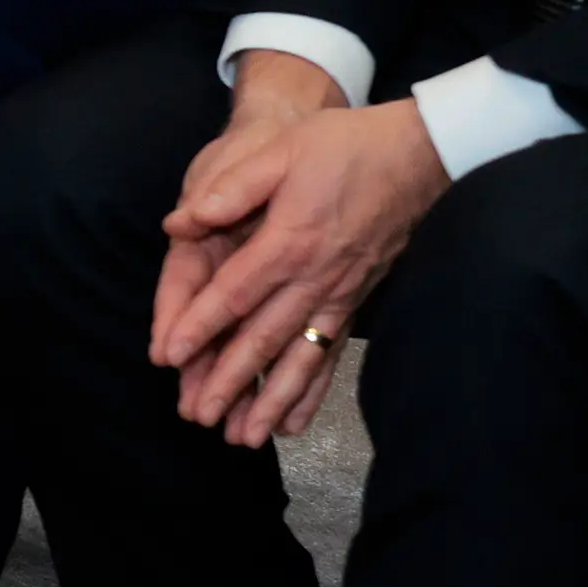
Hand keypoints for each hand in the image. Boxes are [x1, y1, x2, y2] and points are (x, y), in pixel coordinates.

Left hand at [149, 56, 448, 446]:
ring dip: (271, 400)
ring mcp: (340, 294)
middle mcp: (315, 277)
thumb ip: (230, 189)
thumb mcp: (280, 152)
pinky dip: (312, 390)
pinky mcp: (356, 301)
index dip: (199, 326)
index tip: (169, 357)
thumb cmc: (344, 148)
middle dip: (229, 381)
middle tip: (198, 417)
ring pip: (300, 358)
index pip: (234, 294)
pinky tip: (295, 422)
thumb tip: (180, 221)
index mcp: (289, 241)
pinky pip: (331, 354)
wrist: (419, 155)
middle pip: (264, 338)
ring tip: (245, 438)